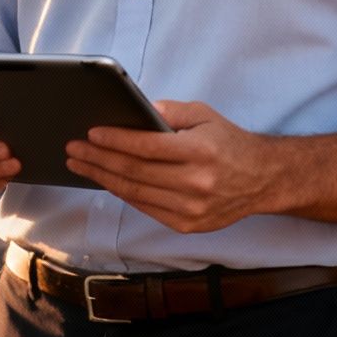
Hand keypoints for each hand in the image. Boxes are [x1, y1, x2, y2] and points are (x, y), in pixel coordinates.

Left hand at [63, 100, 277, 233]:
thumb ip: (170, 112)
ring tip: (81, 165)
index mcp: (200, 152)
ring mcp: (192, 209)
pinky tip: (106, 180)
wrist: (262, 180)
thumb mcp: (204, 115)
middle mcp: (196, 183)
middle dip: (99, 159)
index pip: (147, 147)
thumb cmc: (228, 142)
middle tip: (73, 149)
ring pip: (135, 193)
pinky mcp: (188, 225)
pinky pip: (146, 208)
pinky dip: (122, 193)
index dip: (116, 140)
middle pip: (135, 172)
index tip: (91, 133)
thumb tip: (136, 111)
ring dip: (102, 178)